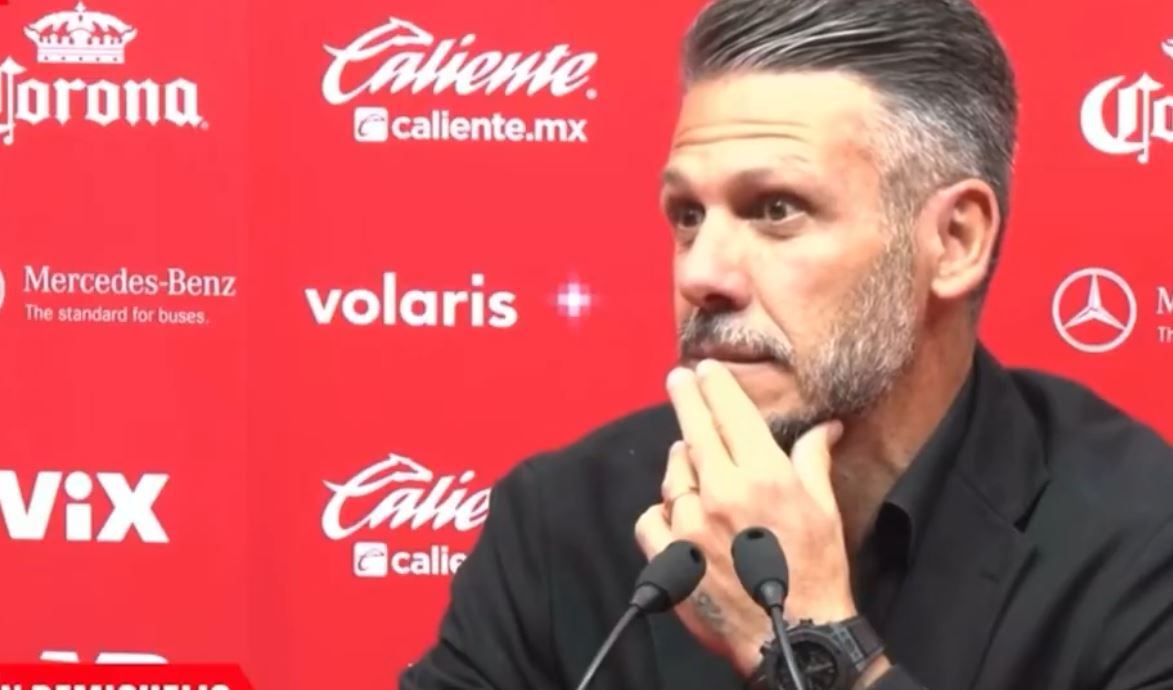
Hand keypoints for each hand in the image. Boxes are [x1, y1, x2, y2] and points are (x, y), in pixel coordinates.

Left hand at [635, 359, 855, 676]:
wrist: (795, 633)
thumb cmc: (816, 570)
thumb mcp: (824, 507)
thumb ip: (813, 460)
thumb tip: (827, 427)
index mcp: (763, 475)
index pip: (730, 413)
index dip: (714, 385)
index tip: (704, 369)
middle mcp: (723, 493)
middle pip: (694, 430)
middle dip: (685, 397)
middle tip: (678, 378)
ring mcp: (692, 525)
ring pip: (673, 475)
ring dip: (681, 464)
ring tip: (693, 463)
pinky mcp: (671, 557)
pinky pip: (651, 518)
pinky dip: (660, 512)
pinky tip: (675, 512)